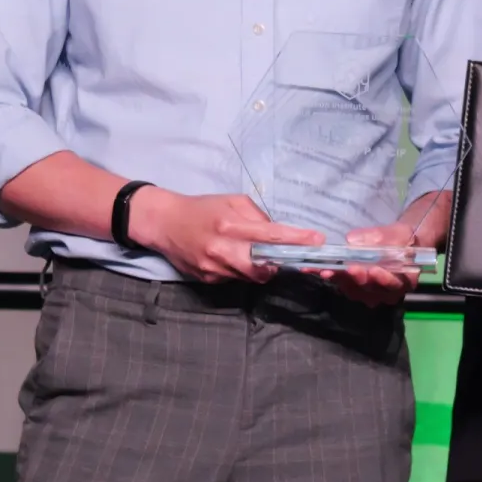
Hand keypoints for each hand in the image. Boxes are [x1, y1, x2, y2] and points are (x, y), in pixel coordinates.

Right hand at [124, 188, 321, 283]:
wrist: (164, 223)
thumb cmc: (202, 208)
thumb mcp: (231, 201)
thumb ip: (257, 216)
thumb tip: (276, 232)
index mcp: (230, 225)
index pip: (271, 235)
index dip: (297, 240)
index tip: (317, 241)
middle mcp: (222, 249)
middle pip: (264, 268)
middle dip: (276, 264)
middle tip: (281, 257)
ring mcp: (214, 268)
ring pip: (250, 277)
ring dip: (258, 268)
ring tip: (249, 254)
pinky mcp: (207, 279)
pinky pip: (233, 279)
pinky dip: (239, 271)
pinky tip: (230, 258)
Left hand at [327, 192, 451, 306]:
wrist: (396, 246)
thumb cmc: (401, 240)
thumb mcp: (397, 232)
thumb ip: (379, 237)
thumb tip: (352, 240)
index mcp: (405, 280)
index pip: (394, 284)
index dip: (383, 279)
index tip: (373, 270)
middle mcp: (388, 293)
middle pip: (371, 289)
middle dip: (357, 278)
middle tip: (347, 268)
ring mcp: (372, 295)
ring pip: (355, 290)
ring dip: (341, 280)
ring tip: (328, 270)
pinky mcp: (357, 291)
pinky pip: (345, 287)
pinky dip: (334, 279)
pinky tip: (322, 270)